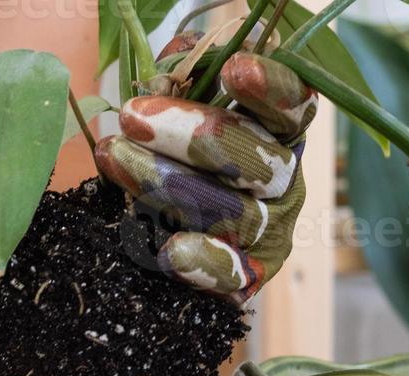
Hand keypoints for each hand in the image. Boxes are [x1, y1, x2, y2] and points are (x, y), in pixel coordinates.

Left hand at [93, 49, 316, 304]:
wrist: (163, 228)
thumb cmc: (172, 146)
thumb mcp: (179, 100)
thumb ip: (181, 75)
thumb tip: (168, 68)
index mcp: (279, 130)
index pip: (293, 105)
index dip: (272, 88)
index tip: (234, 70)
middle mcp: (285, 181)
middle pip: (259, 160)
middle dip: (194, 135)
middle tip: (133, 118)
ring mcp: (271, 231)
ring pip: (235, 212)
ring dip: (170, 185)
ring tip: (114, 158)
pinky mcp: (249, 275)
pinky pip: (232, 273)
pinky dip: (202, 263)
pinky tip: (169, 252)